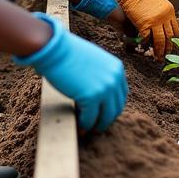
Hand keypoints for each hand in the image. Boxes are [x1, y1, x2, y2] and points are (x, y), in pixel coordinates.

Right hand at [14, 13, 126, 131]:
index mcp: (117, 69)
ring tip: (87, 128)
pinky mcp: (91, 97)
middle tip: (96, 125)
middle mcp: (115, 79)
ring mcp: (105, 89)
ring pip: (106, 117)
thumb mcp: (95, 61)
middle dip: (106, 118)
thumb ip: (102, 74)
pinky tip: (79, 125)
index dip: (112, 106)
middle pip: (116, 108)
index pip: (121, 95)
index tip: (103, 112)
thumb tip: (98, 93)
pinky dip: (85, 125)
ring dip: (97, 125)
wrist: (56, 49)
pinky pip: (90, 119)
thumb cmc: (70, 54)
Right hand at [108, 0, 178, 58]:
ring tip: (157, 58)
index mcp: (170, 11)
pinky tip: (143, 47)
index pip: (175, 30)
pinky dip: (145, 44)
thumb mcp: (157, 1)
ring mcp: (155, 21)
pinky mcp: (144, 24)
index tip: (170, 47)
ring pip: (160, 41)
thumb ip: (161, 12)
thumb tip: (161, 24)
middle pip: (169, 37)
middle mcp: (165, 17)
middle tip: (165, 57)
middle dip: (167, 49)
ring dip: (158, 51)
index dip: (173, 41)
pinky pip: (146, 39)